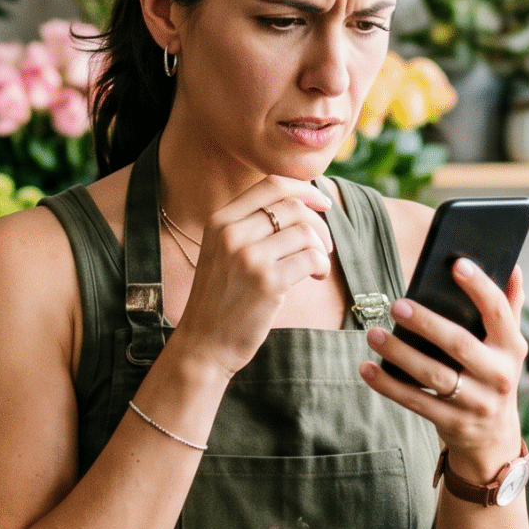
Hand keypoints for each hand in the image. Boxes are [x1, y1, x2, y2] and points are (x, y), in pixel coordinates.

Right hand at [170, 175, 336, 375]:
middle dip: (319, 223)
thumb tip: (300, 202)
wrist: (204, 344)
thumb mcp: (222, 251)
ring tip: (317, 265)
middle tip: (324, 245)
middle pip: (293, 206)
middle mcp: (232, 233)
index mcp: (220, 220)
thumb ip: (249, 225)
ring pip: (305, 231)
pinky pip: (311, 258)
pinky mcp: (268, 283)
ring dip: (321, 247)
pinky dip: (321, 266)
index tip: (323, 202)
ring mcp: (249, 257)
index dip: (305, 188)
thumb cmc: (221, 298)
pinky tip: (316, 277)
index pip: (271, 184)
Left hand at [360, 259, 527, 478]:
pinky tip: (367, 368)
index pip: (498, 312)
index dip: (480, 287)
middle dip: (427, 323)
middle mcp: (498, 376)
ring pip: (433, 375)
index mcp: (512, 348)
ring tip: (374, 333)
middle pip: (459, 344)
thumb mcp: (508, 347)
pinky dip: (388, 385)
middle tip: (397, 305)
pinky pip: (415, 402)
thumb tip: (513, 268)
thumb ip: (509, 308)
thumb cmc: (493, 376)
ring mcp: (476, 403)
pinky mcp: (452, 423)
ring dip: (400, 353)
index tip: (457, 264)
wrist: (495, 439)